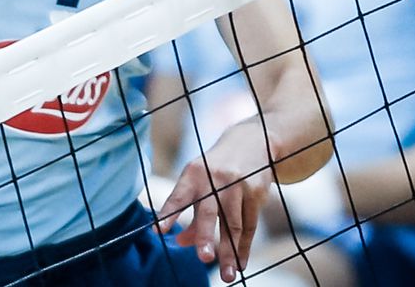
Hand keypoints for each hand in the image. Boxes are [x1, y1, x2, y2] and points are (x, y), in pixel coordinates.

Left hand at [157, 123, 271, 281]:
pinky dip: (244, 247)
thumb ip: (187, 211)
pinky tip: (240, 263)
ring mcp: (237, 184)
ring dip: (229, 253)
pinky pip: (249, 225)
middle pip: (209, 211)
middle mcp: (215, 178)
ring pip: (232, 224)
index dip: (168, 214)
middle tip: (204, 258)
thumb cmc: (216, 169)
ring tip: (226, 276)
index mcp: (193, 174)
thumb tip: (179, 243)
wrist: (252, 141)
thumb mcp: (198, 181)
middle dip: (205, 235)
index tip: (157, 232)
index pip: (178, 197)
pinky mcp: (256, 192)